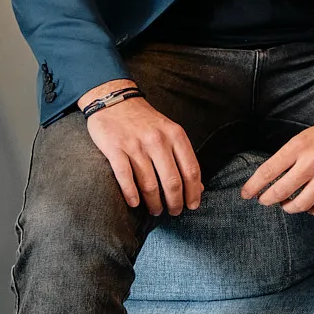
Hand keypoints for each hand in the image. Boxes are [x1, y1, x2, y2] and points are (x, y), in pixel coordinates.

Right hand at [82, 82, 203, 215]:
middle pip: (172, 181)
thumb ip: (183, 156)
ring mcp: (136, 145)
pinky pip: (125, 177)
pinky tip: (135, 204)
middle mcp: (158, 141)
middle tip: (174, 213)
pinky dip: (131, 194)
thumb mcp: (170, 132)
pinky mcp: (115, 148)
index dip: (194, 192)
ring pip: (149, 183)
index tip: (193, 206)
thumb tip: (199, 186)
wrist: (114, 100)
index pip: (191, 170)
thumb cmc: (145, 120)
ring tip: (156, 210)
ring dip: (154, 202)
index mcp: (175, 135)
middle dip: (175, 202)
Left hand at [243, 102, 313, 216]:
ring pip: (302, 203)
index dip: (253, 186)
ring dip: (290, 208)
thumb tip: (272, 177)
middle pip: (281, 191)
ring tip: (288, 205)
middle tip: (265, 201)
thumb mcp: (303, 137)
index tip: (246, 194)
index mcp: (298, 147)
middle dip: (268, 200)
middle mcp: (312, 162)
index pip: (268, 171)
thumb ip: (288, 156)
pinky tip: (313, 208)